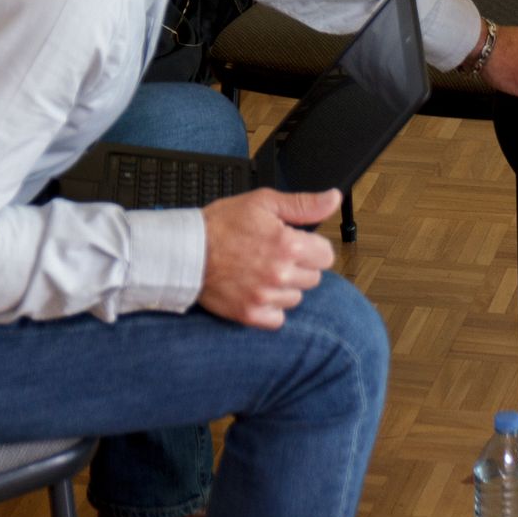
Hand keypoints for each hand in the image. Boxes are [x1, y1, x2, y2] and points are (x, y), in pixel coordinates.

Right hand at [198, 188, 338, 328]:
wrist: (185, 251)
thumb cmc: (221, 224)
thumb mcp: (263, 202)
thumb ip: (304, 204)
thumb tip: (333, 199)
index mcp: (288, 245)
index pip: (326, 255)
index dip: (312, 247)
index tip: (297, 243)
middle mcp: (280, 274)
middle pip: (313, 277)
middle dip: (299, 266)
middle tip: (275, 255)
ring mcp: (265, 296)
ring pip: (296, 297)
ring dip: (286, 286)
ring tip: (263, 271)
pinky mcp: (250, 313)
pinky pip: (278, 317)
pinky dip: (271, 307)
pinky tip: (258, 290)